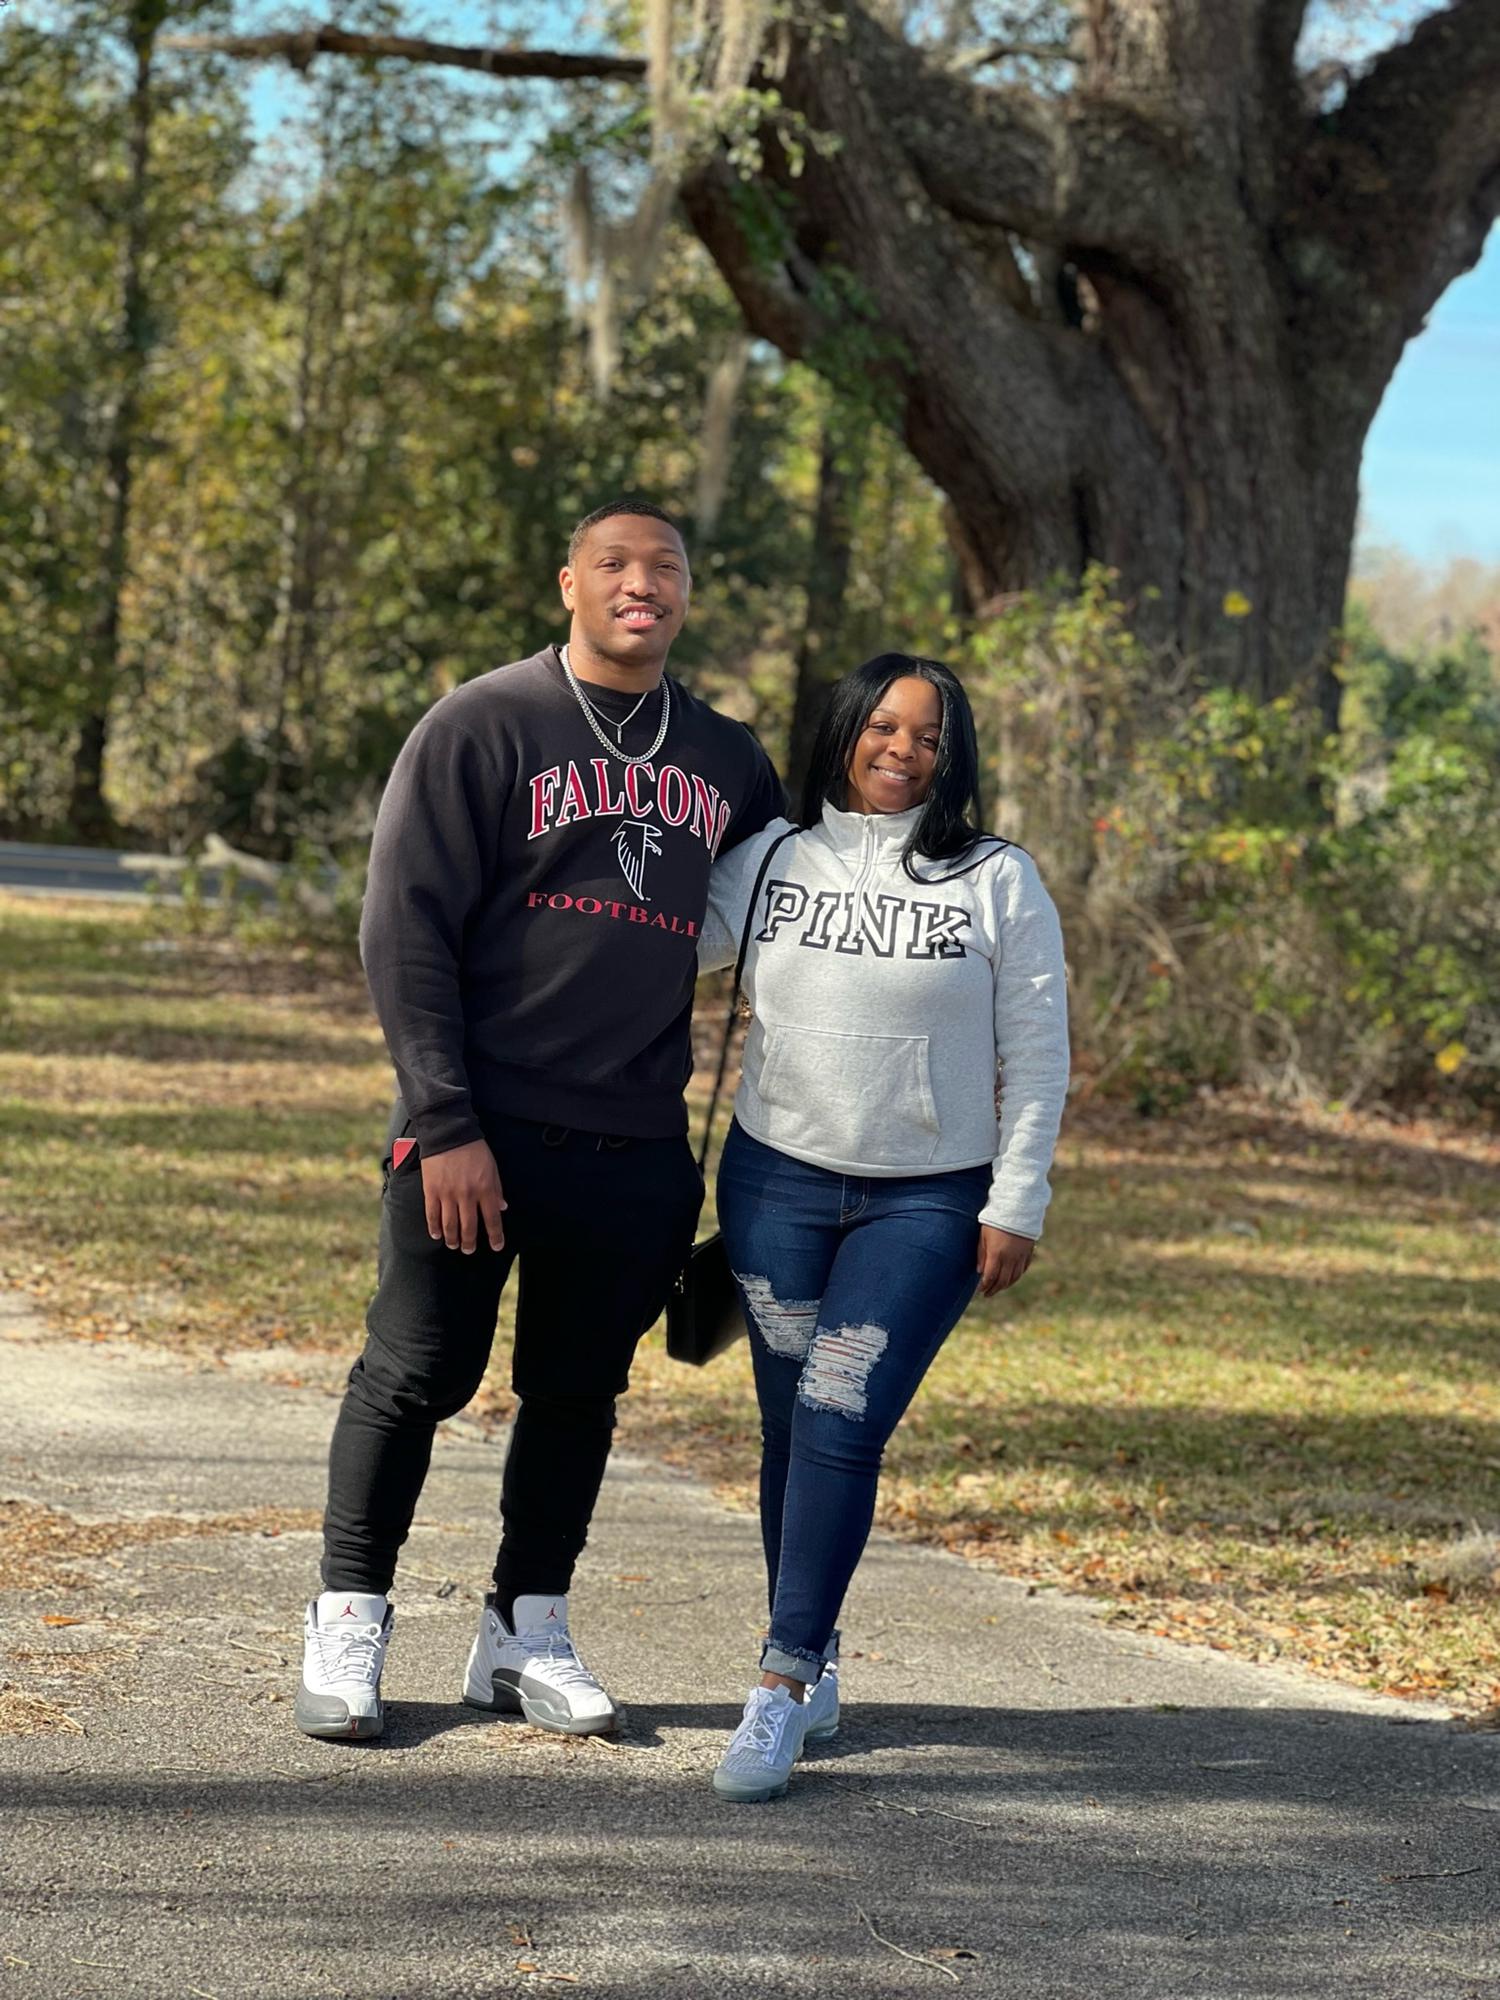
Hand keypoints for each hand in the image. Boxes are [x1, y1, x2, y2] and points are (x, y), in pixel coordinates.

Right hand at [421, 1139, 506, 1253]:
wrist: (448, 1133)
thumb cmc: (474, 1149)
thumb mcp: (492, 1166)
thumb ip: (497, 1188)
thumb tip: (502, 1208)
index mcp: (485, 1188)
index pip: (492, 1219)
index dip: (495, 1236)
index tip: (496, 1247)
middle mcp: (467, 1195)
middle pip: (469, 1227)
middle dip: (470, 1243)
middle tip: (469, 1251)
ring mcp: (448, 1194)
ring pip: (450, 1225)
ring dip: (452, 1239)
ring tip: (454, 1245)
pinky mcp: (432, 1190)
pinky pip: (432, 1215)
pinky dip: (434, 1227)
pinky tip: (437, 1235)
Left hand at [976, 1225, 1033, 1297]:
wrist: (1017, 1207)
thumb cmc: (995, 1220)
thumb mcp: (983, 1235)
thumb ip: (981, 1254)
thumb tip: (980, 1271)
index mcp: (997, 1254)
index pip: (990, 1277)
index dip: (984, 1286)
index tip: (979, 1291)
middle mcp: (1010, 1258)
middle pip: (1003, 1281)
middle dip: (994, 1289)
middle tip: (987, 1294)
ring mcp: (1021, 1256)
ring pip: (1014, 1277)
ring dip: (1005, 1285)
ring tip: (998, 1288)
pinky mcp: (1029, 1252)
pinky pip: (1023, 1269)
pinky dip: (1016, 1276)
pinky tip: (1011, 1278)